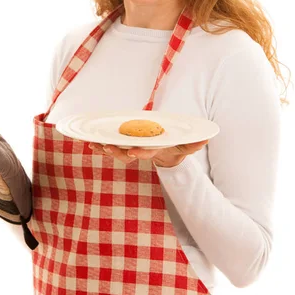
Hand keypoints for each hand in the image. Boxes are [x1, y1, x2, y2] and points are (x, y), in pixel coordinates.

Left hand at [88, 139, 209, 167]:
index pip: (146, 153)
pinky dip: (100, 147)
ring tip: (93, 145)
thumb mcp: (185, 146)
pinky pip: (111, 147)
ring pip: (116, 152)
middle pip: (127, 155)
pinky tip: (89, 144)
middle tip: (107, 148)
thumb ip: (193, 144)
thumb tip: (205, 140)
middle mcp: (140, 152)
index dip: (139, 153)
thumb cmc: (174, 147)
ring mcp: (132, 151)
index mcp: (154, 151)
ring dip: (104, 149)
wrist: (165, 154)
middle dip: (116, 152)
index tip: (132, 151)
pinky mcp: (124, 147)